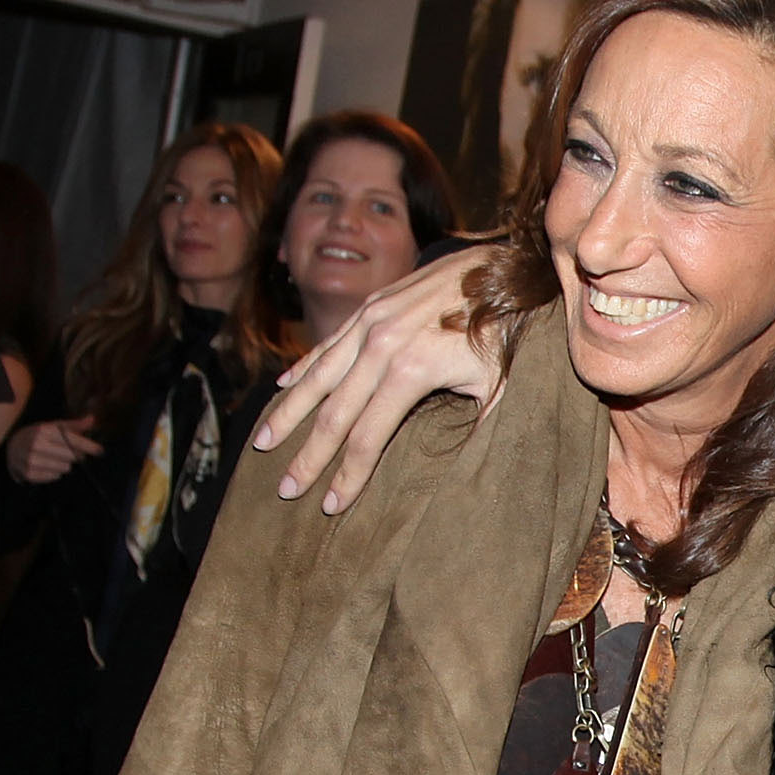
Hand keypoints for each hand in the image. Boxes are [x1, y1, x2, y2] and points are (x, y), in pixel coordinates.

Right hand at [5, 416, 102, 484]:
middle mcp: (37, 444)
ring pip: (65, 468)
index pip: (72, 440)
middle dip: (75, 455)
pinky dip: (55, 473)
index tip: (100, 451)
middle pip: (71, 456)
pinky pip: (55, 477)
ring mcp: (31, 460)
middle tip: (70, 453)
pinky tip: (47, 466)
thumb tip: (93, 419)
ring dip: (65, 465)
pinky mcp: (29, 473)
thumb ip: (74, 425)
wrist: (12, 448)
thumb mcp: (53, 426)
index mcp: (44, 430)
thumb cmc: (38, 436)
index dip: (89, 446)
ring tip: (55, 458)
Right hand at [252, 248, 501, 515]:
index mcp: (411, 371)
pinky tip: (284, 388)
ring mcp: (371, 321)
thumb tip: (462, 474)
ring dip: (289, 414)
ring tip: (265, 443)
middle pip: (333, 414)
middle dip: (308, 456)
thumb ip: (475, 427)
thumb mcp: (500, 387)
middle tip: (286, 489)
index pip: (366, 437)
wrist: (507, 268)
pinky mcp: (371, 305)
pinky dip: (303, 369)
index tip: (332, 506)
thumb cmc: (508, 333)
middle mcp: (381, 345)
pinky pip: (327, 344)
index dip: (347, 476)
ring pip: (318, 377)